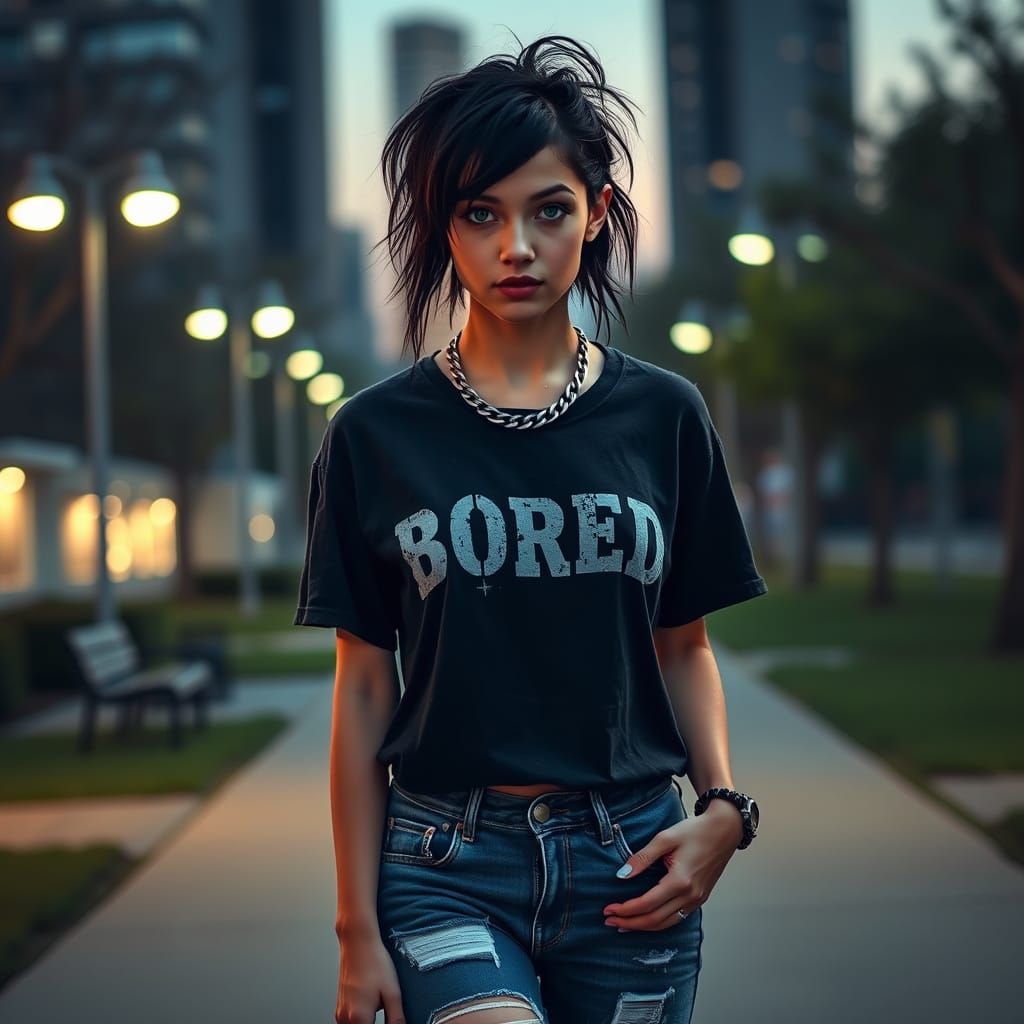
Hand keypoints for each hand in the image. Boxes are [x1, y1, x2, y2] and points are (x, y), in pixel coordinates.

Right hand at [335, 930, 405, 1023]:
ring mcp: (340, 1012)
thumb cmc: (374, 962)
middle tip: (390, 1017)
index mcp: (359, 1018)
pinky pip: (349, 1022)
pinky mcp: (340, 1006)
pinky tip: (372, 1010)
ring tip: (381, 1013)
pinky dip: (361, 1022)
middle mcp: (345, 1018)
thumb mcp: (392, 993)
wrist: (358, 942)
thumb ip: (396, 1019)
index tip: (393, 1023)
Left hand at [603, 802, 742, 931]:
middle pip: (655, 920)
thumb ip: (642, 858)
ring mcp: (697, 899)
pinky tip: (646, 919)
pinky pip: (676, 918)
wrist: (724, 830)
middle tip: (609, 921)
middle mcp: (690, 895)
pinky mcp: (700, 899)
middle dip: (630, 922)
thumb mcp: (665, 838)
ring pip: (666, 924)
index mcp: (680, 881)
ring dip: (643, 927)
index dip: (626, 909)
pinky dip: (658, 923)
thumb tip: (621, 875)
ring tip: (623, 924)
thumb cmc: (695, 831)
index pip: (647, 904)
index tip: (608, 909)